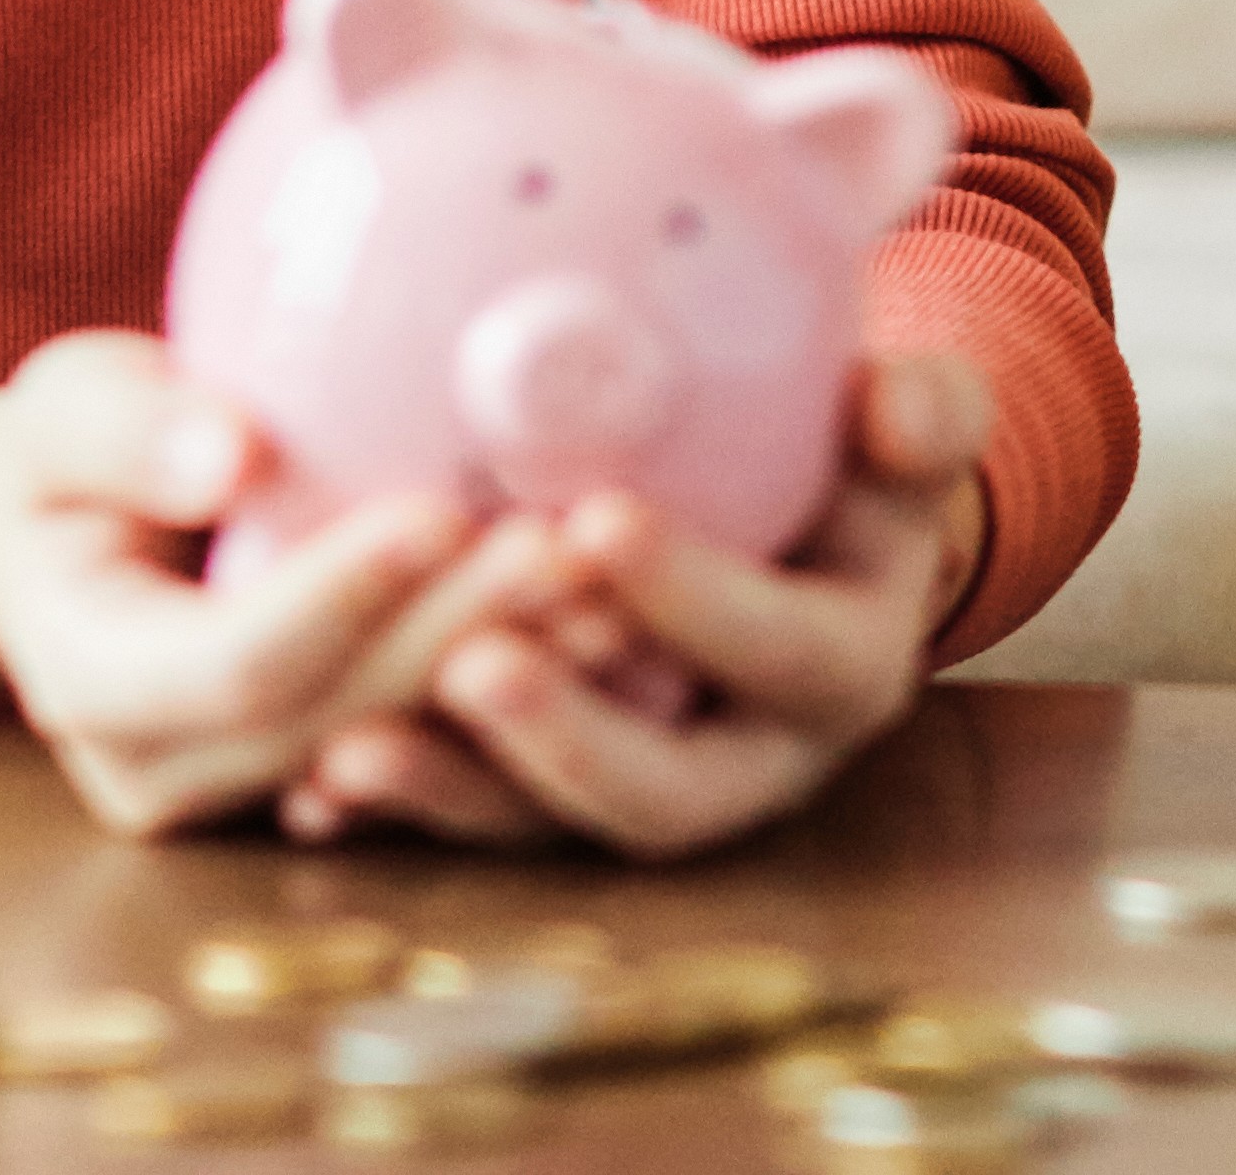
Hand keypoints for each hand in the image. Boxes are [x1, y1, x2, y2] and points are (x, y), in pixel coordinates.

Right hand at [0, 332, 566, 839]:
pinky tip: (628, 640)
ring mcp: (249, 800)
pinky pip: (440, 760)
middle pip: (333, 724)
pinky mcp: (328, 790)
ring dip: (520, 685)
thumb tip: (229, 455)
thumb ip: (130, 433)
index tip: (436, 510)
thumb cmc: (76, 455)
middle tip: (570, 552)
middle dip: (455, 639)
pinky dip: (534, 703)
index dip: (337, 597)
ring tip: (622, 599)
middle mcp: (163, 773)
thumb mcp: (69, 412)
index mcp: (87, 682)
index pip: (229, 666)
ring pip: (402, 755)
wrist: (76, 541)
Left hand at [286, 346, 999, 858]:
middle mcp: (759, 757)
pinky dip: (403, 811)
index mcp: (845, 664)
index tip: (594, 522)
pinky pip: (481, 827)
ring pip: (558, 833)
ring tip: (349, 752)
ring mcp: (655, 791)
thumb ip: (921, 416)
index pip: (782, 650)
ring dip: (458, 794)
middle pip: (672, 793)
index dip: (695, 601)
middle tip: (470, 663)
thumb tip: (896, 401)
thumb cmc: (845, 456)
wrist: (812, 530)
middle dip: (568, 739)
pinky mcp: (563, 805)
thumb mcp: (899, 432)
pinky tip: (314, 787)